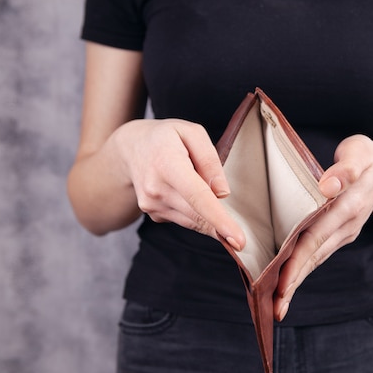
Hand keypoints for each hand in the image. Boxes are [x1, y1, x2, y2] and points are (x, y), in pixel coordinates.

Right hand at [116, 118, 245, 249]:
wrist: (131, 148)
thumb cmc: (167, 137)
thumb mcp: (192, 133)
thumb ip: (210, 160)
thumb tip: (223, 193)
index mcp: (168, 164)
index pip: (197, 197)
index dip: (219, 219)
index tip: (237, 240)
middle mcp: (156, 188)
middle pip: (198, 215)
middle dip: (222, 228)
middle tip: (241, 240)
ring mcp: (152, 204)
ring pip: (193, 221)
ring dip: (210, 220)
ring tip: (209, 195)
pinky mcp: (154, 214)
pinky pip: (185, 220)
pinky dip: (196, 214)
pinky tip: (189, 195)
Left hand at [273, 135, 372, 319]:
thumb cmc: (367, 157)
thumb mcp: (360, 152)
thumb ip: (346, 168)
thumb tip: (328, 187)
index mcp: (347, 206)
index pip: (315, 238)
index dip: (297, 262)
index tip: (281, 285)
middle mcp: (346, 225)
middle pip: (313, 258)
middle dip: (293, 284)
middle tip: (274, 310)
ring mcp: (344, 233)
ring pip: (315, 261)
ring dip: (296, 284)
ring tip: (277, 307)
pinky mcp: (340, 235)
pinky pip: (318, 255)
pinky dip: (301, 271)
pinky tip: (287, 284)